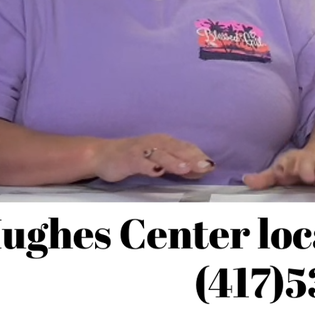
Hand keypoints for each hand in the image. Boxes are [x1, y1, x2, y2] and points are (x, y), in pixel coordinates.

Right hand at [90, 134, 214, 182]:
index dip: (200, 156)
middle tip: (207, 166)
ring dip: (174, 161)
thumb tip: (202, 170)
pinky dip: (149, 166)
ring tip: (186, 168)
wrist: (103, 154)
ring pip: (161, 155)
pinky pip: (140, 162)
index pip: (187, 148)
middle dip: (193, 158)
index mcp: (166, 142)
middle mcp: (156, 143)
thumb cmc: (135, 157)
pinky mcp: (128, 158)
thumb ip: (180, 164)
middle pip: (178, 150)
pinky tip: (157, 172)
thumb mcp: (160, 160)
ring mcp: (142, 150)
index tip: (212, 166)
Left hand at [243, 149, 314, 189]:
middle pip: (306, 165)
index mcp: (291, 163)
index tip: (284, 173)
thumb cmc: (296, 167)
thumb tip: (247, 180)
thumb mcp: (280, 170)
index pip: (286, 165)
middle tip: (309, 176)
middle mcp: (306, 164)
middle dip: (307, 169)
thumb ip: (265, 179)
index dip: (285, 169)